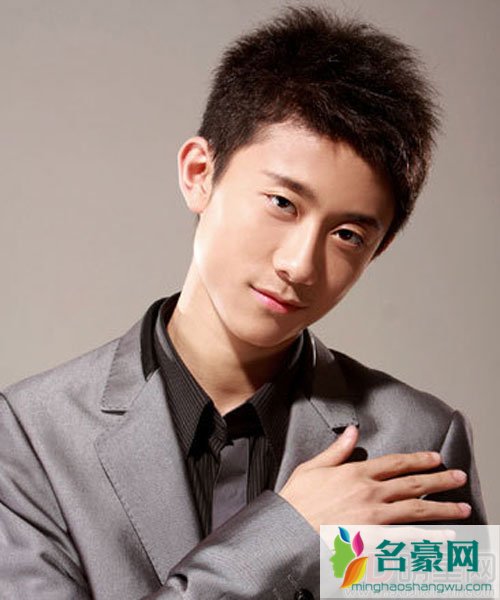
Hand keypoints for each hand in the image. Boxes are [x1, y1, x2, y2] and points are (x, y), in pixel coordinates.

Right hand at [278, 426, 470, 531]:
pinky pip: (408, 537)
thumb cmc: (296, 501)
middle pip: (412, 484)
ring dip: (443, 508)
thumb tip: (352, 430)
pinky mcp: (374, 539)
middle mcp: (370, 492)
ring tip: (463, 507)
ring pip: (417, 509)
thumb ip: (337, 450)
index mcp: (356, 473)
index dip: (418, 459)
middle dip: (439, 480)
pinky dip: (429, 536)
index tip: (435, 458)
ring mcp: (374, 517)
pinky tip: (445, 536)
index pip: (395, 463)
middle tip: (459, 477)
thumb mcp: (313, 467)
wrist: (288, 533)